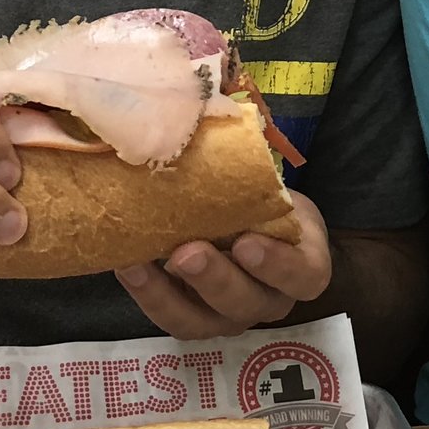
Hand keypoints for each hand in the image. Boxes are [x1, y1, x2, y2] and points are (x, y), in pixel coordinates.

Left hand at [115, 190, 331, 336]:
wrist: (244, 220)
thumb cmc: (260, 199)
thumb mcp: (271, 186)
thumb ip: (255, 169)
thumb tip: (215, 106)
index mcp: (303, 267)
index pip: (302, 275)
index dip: (276, 265)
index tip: (246, 242)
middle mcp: (268, 300)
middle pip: (246, 303)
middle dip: (213, 279)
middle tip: (186, 252)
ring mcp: (228, 316)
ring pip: (200, 322)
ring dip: (167, 295)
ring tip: (139, 265)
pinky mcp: (193, 318)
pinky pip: (169, 316)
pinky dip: (145, 294)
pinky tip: (126, 265)